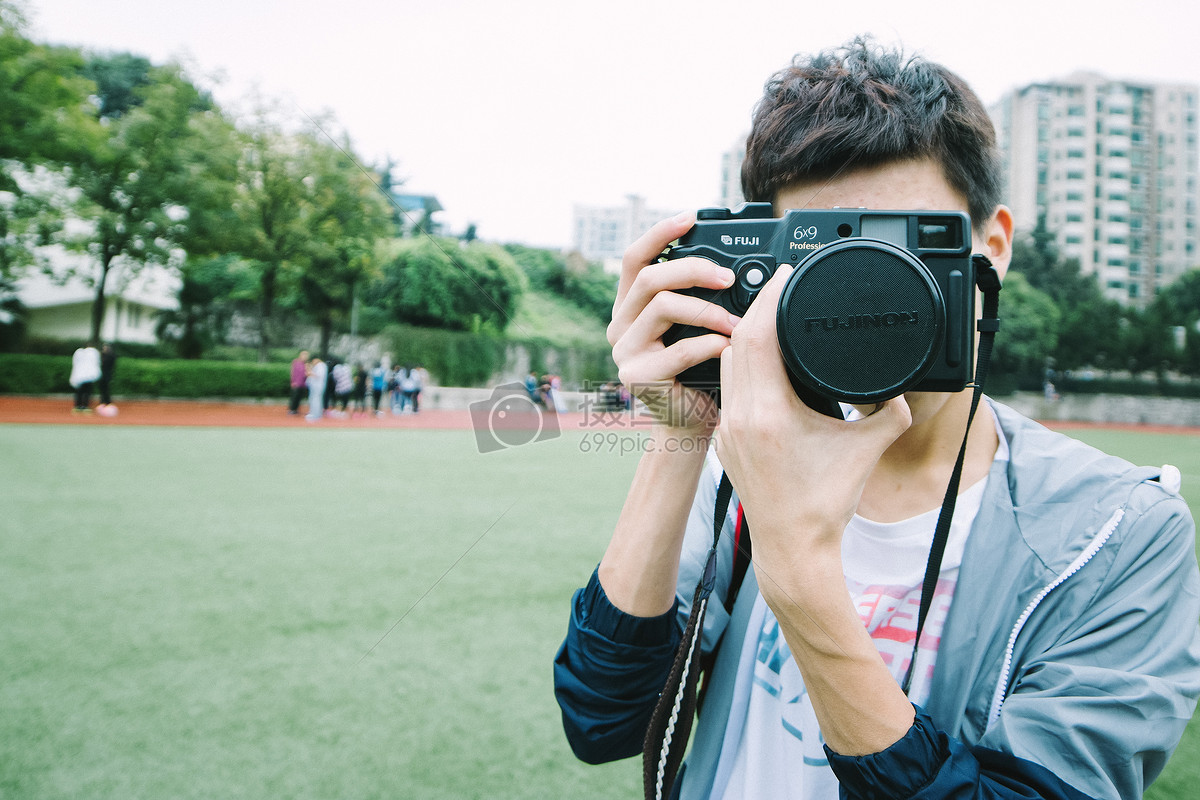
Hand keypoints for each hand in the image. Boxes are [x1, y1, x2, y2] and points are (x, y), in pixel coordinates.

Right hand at [607, 211, 738, 432]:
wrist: (689, 421)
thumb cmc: (699, 371)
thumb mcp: (696, 327)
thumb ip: (699, 299)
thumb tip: (733, 270)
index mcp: (631, 306)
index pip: (635, 258)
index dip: (660, 234)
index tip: (689, 218)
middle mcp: (620, 324)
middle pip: (649, 277)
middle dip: (693, 269)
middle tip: (727, 277)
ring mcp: (624, 351)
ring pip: (662, 306)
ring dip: (706, 309)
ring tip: (735, 321)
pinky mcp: (637, 377)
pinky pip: (678, 350)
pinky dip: (709, 344)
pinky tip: (727, 349)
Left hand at [715, 265, 911, 571]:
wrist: (794, 550)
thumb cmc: (825, 505)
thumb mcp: (867, 449)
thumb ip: (890, 413)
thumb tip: (905, 390)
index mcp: (768, 413)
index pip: (756, 336)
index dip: (770, 298)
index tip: (785, 275)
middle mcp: (740, 417)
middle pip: (737, 343)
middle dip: (758, 309)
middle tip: (781, 286)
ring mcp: (728, 430)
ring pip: (728, 365)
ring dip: (745, 337)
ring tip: (771, 318)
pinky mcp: (726, 443)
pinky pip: (729, 390)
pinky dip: (743, 368)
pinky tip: (760, 364)